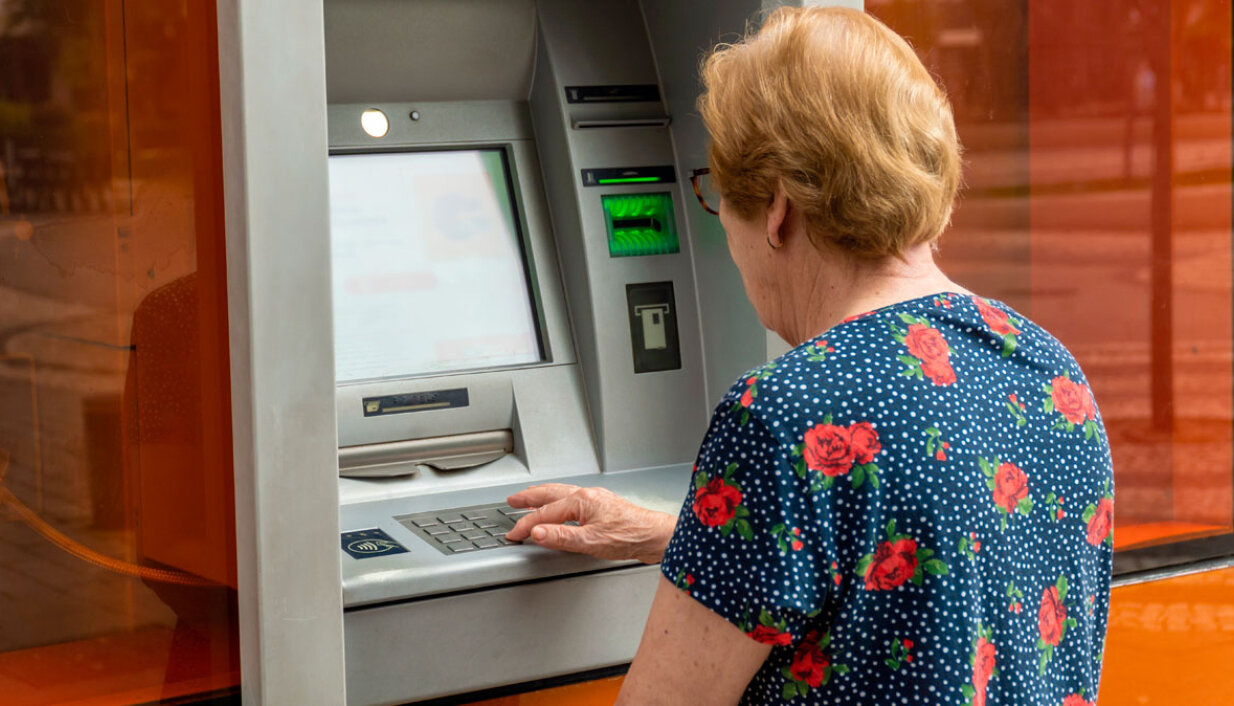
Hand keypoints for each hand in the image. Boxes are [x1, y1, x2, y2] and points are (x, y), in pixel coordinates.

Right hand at [505, 484, 677, 563]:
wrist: (655, 536)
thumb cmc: (630, 536)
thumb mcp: (591, 541)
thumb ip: (561, 537)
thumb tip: (537, 533)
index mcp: (581, 500)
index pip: (545, 513)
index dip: (525, 525)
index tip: (513, 533)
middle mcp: (587, 495)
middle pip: (550, 494)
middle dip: (529, 498)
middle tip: (512, 500)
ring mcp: (595, 499)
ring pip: (561, 494)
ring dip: (543, 496)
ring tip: (530, 498)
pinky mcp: (602, 506)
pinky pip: (572, 499)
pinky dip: (559, 501)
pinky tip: (561, 507)